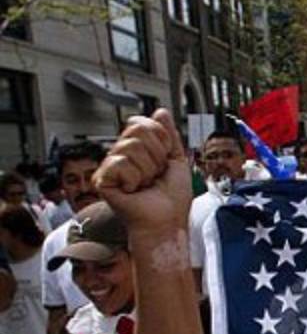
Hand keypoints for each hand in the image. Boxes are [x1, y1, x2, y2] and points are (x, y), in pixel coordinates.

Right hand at [94, 108, 193, 230]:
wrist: (168, 221)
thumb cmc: (173, 199)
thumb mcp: (178, 160)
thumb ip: (170, 135)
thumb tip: (161, 112)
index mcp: (137, 150)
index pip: (143, 123)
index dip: (161, 140)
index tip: (165, 161)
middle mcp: (121, 155)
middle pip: (137, 129)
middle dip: (156, 153)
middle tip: (156, 174)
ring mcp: (110, 167)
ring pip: (131, 146)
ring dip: (148, 168)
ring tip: (146, 184)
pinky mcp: (102, 179)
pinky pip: (119, 162)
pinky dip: (134, 178)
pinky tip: (133, 190)